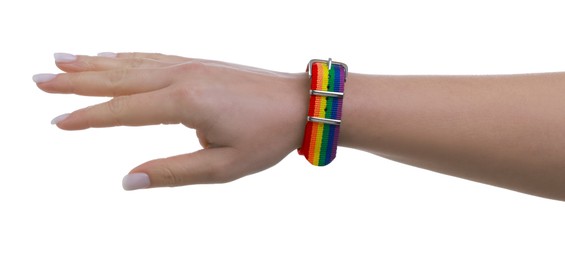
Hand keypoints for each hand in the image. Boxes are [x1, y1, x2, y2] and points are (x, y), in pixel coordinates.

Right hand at [34, 53, 308, 189]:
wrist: (301, 103)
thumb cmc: (267, 137)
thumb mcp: (222, 166)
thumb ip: (172, 172)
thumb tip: (126, 181)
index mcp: (183, 103)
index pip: (122, 112)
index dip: (87, 118)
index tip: (56, 122)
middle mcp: (180, 77)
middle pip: (117, 78)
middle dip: (76, 81)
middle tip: (39, 79)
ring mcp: (189, 65)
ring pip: (131, 63)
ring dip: (95, 63)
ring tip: (62, 59)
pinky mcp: (199, 63)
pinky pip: (152, 56)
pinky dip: (126, 56)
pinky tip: (112, 55)